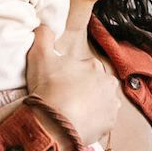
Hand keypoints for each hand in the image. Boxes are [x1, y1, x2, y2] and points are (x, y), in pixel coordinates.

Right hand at [24, 25, 123, 150]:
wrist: (54, 122)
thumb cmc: (48, 88)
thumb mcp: (40, 56)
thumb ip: (43, 36)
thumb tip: (44, 25)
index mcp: (94, 66)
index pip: (86, 68)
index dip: (72, 76)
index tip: (61, 84)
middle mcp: (108, 84)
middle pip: (96, 85)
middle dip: (85, 91)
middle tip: (66, 99)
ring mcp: (111, 105)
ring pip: (101, 103)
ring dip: (91, 107)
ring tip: (72, 113)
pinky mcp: (110, 125)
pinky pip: (102, 122)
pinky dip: (93, 123)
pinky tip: (78, 123)